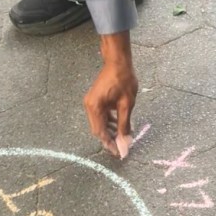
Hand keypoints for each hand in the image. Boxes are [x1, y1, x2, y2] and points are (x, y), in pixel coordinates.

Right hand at [83, 34, 137, 158]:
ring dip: (110, 131)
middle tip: (122, 147)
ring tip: (122, 137)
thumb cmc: (123, 79)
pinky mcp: (95, 100)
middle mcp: (89, 106)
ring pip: (99, 123)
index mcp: (94, 107)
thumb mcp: (126, 104)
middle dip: (109, 139)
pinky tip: (119, 125)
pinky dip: (109, 122)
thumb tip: (125, 142)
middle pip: (98, 129)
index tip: (119, 153)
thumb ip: (124, 124)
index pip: (100, 132)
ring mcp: (91, 102)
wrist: (118, 61)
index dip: (109, 144)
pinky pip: (100, 116)